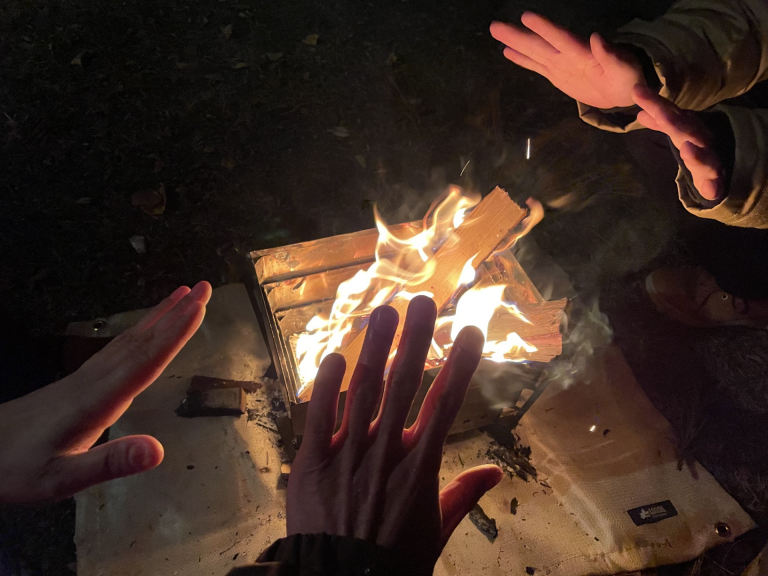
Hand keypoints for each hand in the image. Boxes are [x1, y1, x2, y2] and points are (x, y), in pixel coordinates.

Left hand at [0, 281, 211, 503]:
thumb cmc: (15, 469)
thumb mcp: (61, 479)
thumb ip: (110, 464)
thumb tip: (159, 451)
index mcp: (97, 400)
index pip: (145, 360)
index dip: (176, 333)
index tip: (201, 307)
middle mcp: (94, 380)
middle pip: (142, 341)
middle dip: (176, 314)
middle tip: (205, 288)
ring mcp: (84, 378)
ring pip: (129, 340)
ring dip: (159, 317)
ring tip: (183, 295)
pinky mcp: (77, 382)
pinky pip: (117, 348)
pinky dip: (139, 332)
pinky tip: (144, 332)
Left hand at [287, 296, 502, 570]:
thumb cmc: (394, 559)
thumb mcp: (436, 530)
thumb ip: (463, 495)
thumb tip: (494, 472)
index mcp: (419, 467)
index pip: (445, 406)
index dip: (460, 366)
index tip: (472, 332)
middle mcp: (385, 452)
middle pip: (403, 386)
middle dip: (414, 340)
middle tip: (422, 302)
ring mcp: (346, 454)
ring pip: (362, 392)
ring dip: (374, 348)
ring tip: (384, 312)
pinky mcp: (311, 463)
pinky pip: (318, 417)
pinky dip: (326, 386)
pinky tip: (335, 356)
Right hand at [490, 12, 643, 107]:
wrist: (623, 90)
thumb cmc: (628, 79)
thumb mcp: (625, 69)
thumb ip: (611, 55)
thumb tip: (596, 37)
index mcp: (584, 53)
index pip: (561, 38)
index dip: (545, 28)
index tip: (526, 17)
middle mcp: (567, 55)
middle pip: (539, 43)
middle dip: (519, 35)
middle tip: (495, 25)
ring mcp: (560, 64)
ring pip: (534, 52)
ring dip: (515, 42)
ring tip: (496, 31)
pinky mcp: (556, 75)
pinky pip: (536, 66)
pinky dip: (522, 59)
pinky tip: (507, 52)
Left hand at [632, 84, 723, 200]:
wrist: (722, 174)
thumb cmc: (696, 150)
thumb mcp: (678, 135)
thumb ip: (661, 124)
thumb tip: (641, 113)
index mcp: (688, 129)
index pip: (670, 113)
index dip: (655, 103)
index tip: (637, 92)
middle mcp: (701, 141)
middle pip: (687, 131)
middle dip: (674, 123)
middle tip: (661, 114)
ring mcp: (709, 161)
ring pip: (704, 157)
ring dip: (696, 154)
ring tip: (687, 149)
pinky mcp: (715, 182)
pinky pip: (715, 184)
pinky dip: (712, 186)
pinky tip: (709, 188)